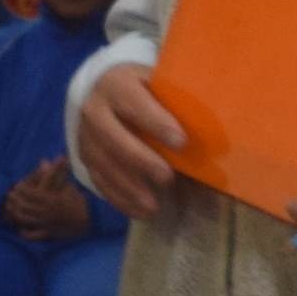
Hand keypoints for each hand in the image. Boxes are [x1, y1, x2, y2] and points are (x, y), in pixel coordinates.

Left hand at [11, 165, 94, 242]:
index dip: (21, 189)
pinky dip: (26, 233)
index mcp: (51, 199)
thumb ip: (55, 174)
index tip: (17, 185)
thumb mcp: (68, 185)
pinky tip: (21, 229)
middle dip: (16, 200)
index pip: (30, 194)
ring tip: (11, 208)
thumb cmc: (81, 201)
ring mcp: (47, 224)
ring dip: (16, 213)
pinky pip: (34, 235)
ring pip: (26, 219)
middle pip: (25, 206)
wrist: (92, 220)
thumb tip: (44, 160)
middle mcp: (46, 212)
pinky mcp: (50, 233)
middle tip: (10, 195)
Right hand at [79, 64, 188, 217]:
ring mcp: (85, 136)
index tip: (181, 142)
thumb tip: (212, 128)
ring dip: (129, 188)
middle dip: (142, 161)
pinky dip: (120, 199)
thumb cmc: (141, 88)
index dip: (157, 123)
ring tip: (154, 207)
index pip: (135, 103)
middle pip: (114, 138)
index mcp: (117, 85)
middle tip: (167, 178)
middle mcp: (95, 110)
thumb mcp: (154, 82)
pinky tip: (140, 212)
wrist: (101, 89)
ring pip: (105, 165)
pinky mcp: (85, 157)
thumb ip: (174, 99)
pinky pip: (99, 181)